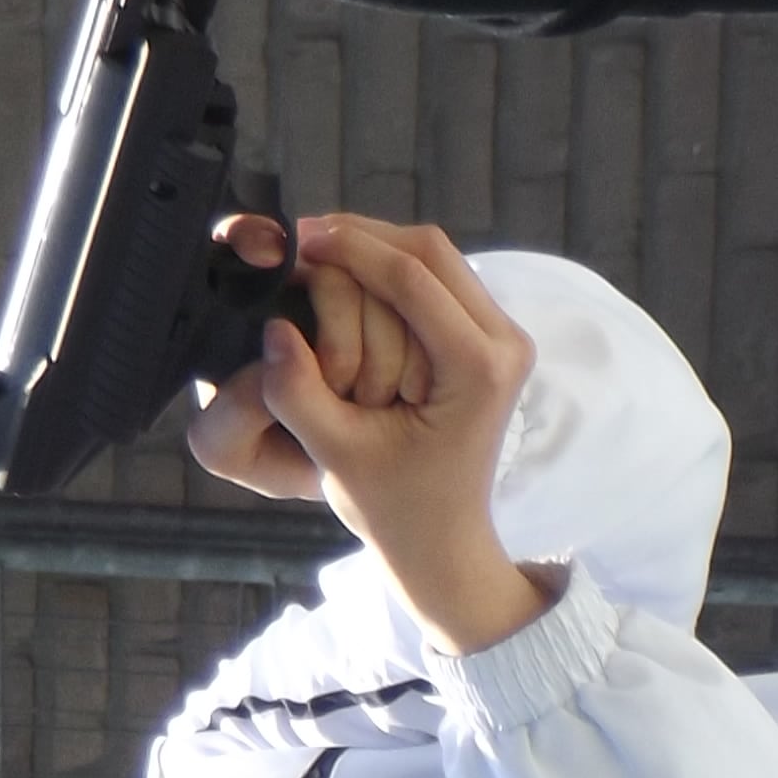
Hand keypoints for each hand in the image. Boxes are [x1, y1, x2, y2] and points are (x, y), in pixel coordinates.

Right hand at [192, 214, 549, 653]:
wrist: (442, 542)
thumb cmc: (393, 508)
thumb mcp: (336, 455)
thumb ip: (299, 394)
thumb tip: (273, 330)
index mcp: (478, 370)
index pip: (412, 278)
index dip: (349, 248)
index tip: (296, 239)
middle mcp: (504, 344)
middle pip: (430, 249)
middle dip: (361, 236)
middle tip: (298, 237)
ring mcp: (503, 338)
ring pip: (435, 256)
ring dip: (373, 246)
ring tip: (313, 250)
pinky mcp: (489, 339)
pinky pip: (437, 279)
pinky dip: (388, 269)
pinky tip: (342, 273)